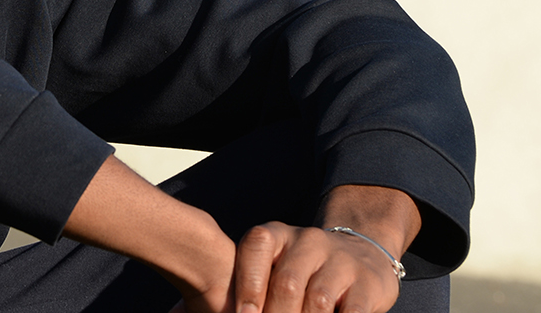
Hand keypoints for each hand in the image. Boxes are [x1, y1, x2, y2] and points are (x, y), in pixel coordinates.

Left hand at [169, 184, 418, 312]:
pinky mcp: (366, 286)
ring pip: (317, 299)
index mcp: (274, 235)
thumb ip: (224, 291)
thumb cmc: (294, 270)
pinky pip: (350, 311)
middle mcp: (306, 241)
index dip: (246, 286)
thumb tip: (173, 312)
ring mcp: (338, 261)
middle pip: (287, 283)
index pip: (255, 250)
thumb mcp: (261, 270)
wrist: (360, 254)